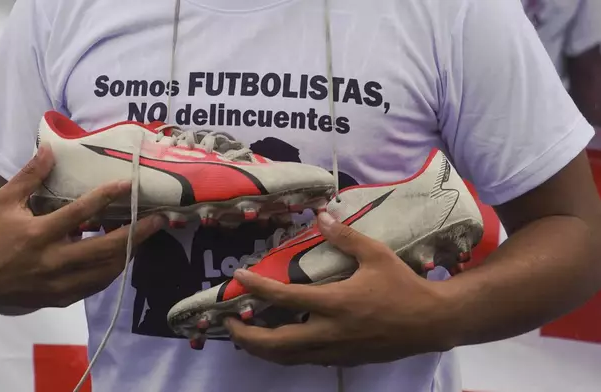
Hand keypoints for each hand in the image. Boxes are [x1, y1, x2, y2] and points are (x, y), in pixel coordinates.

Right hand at [0, 144, 165, 311]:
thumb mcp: (5, 203)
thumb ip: (29, 176)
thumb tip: (51, 149)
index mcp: (37, 234)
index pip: (79, 213)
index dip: (106, 197)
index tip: (129, 184)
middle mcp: (52, 261)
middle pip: (104, 248)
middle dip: (136, 233)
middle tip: (158, 218)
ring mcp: (60, 283)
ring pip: (106, 269)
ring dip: (131, 251)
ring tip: (146, 233)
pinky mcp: (64, 298)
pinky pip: (98, 284)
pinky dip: (115, 268)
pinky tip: (127, 253)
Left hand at [224, 213, 455, 366]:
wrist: (431, 322)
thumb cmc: (403, 285)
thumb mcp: (376, 255)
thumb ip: (345, 236)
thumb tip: (320, 215)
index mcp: (335, 303)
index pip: (284, 297)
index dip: (256, 288)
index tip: (238, 278)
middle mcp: (329, 332)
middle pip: (276, 343)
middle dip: (246, 337)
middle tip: (227, 323)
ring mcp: (335, 351)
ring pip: (288, 358)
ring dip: (262, 349)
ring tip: (245, 337)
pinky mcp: (343, 360)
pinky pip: (305, 360)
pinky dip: (285, 353)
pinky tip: (280, 343)